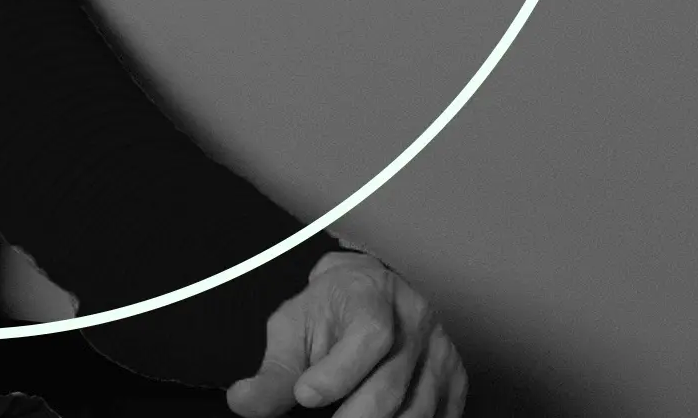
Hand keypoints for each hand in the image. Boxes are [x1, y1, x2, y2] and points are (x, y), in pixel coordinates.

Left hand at [224, 252, 466, 416]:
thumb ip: (272, 371)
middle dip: (355, 415)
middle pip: (391, 385)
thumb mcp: (292, 328)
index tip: (305, 394)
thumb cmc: (326, 312)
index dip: (338, 372)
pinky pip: (439, 417)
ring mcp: (440, 351)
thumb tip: (242, 403)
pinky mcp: (455, 380)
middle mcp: (414, 319)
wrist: (365, 292)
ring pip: (417, 410)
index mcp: (371, 294)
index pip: (369, 334)